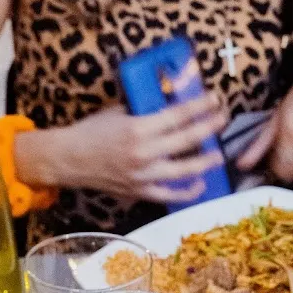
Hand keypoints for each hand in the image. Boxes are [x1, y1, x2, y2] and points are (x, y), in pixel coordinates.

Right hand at [14, 93, 226, 203]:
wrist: (69, 160)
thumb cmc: (92, 131)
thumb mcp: (118, 111)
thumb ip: (145, 107)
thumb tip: (169, 97)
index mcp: (138, 129)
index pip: (178, 115)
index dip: (199, 106)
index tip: (215, 99)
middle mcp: (144, 154)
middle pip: (186, 140)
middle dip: (209, 127)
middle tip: (223, 118)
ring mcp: (143, 176)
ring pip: (183, 170)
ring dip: (204, 161)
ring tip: (218, 155)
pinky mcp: (139, 191)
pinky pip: (168, 194)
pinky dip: (185, 191)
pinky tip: (199, 185)